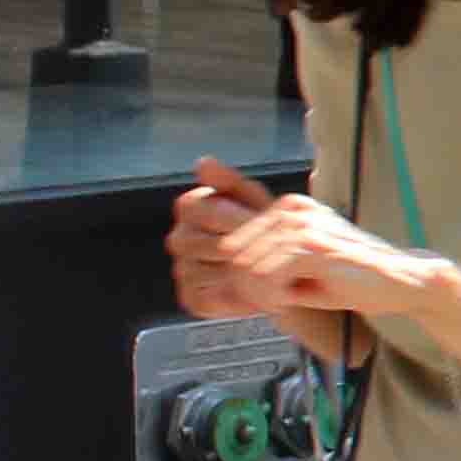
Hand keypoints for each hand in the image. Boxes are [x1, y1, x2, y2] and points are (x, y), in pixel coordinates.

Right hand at [167, 160, 286, 321]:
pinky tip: (255, 291)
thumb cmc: (267, 227)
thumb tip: (202, 162)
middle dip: (246, 250)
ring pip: (212, 273)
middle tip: (273, 254)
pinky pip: (210, 298)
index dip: (243, 220)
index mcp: (190, 207)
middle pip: (212, 245)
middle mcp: (179, 238)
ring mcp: (182, 269)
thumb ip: (231, 182)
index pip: (211, 212)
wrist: (281, 266)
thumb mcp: (255, 200)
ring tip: (267, 272)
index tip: (268, 226)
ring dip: (242, 275)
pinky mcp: (190, 297)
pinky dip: (235, 297)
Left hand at [198, 181, 431, 326]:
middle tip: (278, 302)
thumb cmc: (352, 279)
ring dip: (262, 295)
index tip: (267, 296)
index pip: (233, 244)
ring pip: (247, 268)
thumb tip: (223, 282)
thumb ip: (264, 265)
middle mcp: (291, 209)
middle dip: (249, 288)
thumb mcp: (299, 267)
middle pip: (234, 256)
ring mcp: (302, 224)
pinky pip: (267, 277)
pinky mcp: (313, 245)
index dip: (243, 279)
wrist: (399, 280)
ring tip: (289, 300)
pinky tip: (296, 300)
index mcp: (286, 208)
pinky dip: (275, 297)